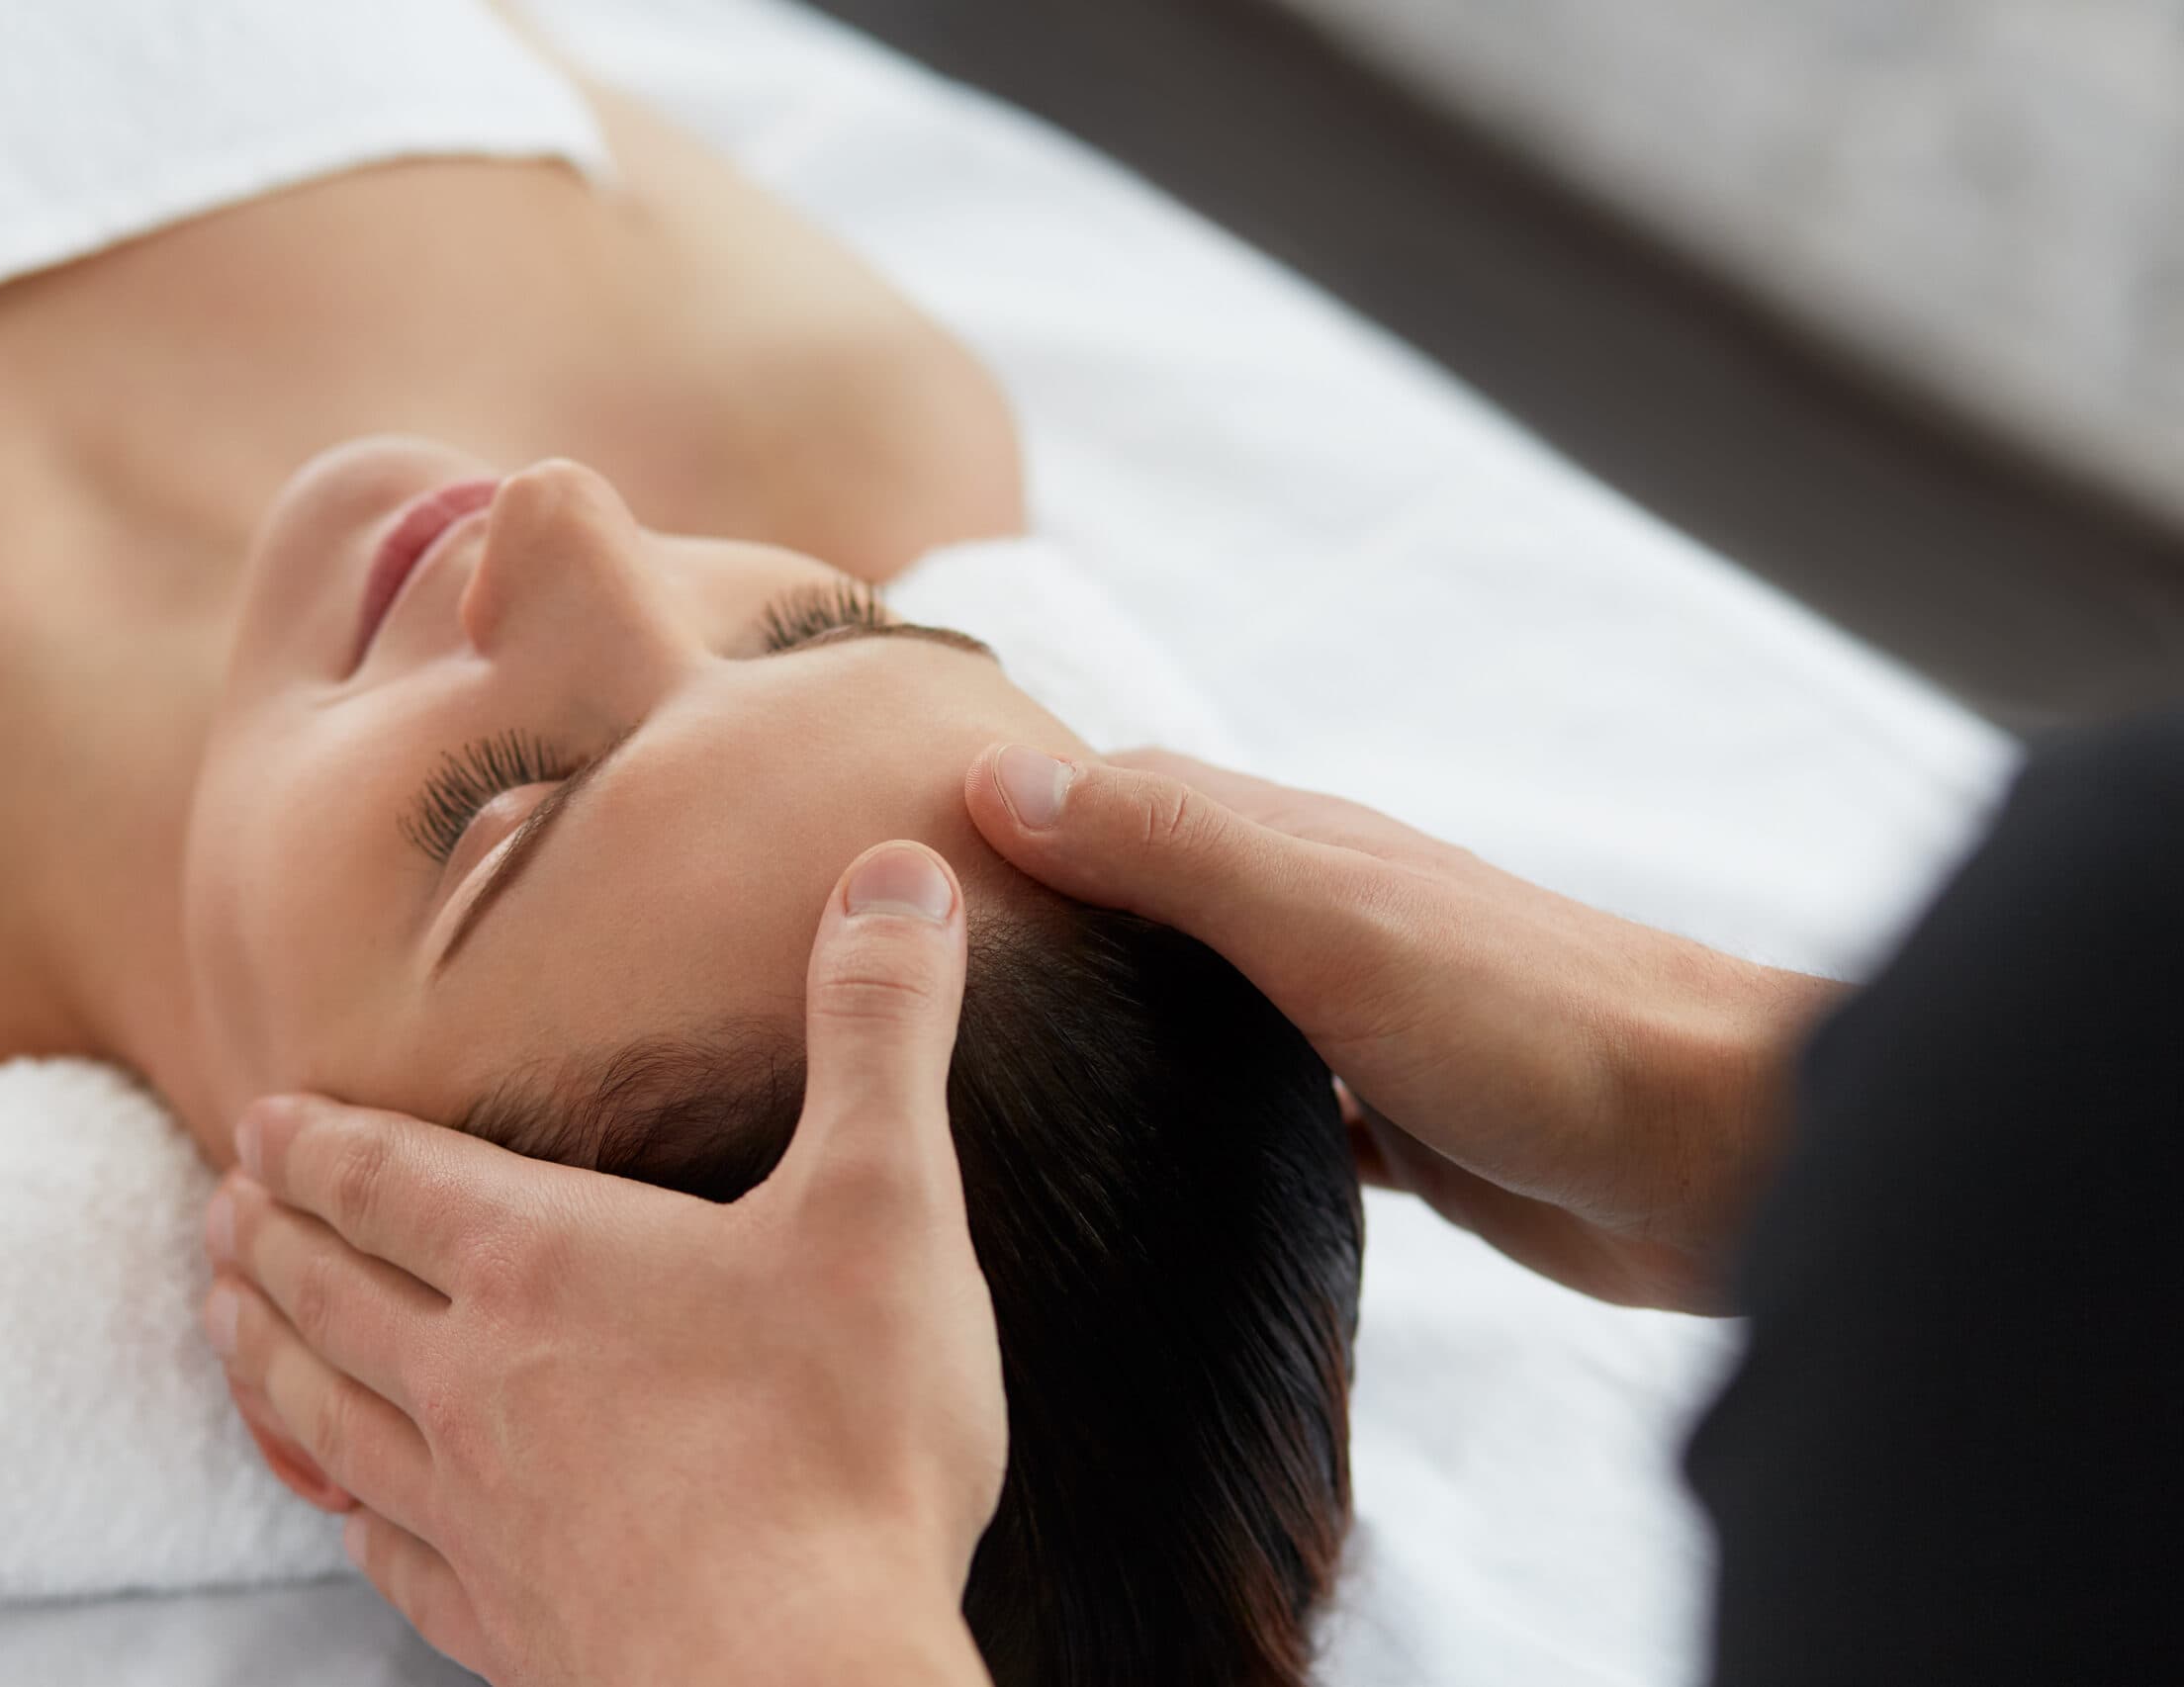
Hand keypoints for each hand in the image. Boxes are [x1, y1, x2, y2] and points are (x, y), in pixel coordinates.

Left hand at [202, 842, 1002, 1685]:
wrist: (802, 1675)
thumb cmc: (843, 1437)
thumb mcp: (886, 1201)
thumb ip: (882, 1028)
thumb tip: (898, 869)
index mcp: (544, 1261)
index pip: (388, 1178)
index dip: (315, 1141)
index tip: (259, 1118)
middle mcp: (475, 1378)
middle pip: (329, 1289)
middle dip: (267, 1235)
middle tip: (218, 1204)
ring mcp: (474, 1509)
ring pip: (324, 1413)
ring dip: (264, 1354)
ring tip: (224, 1318)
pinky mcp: (502, 1620)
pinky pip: (383, 1549)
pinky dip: (340, 1510)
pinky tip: (340, 1511)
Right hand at [966, 744, 1842, 1311]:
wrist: (1711, 1153)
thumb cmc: (1527, 1019)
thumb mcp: (1324, 915)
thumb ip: (1172, 849)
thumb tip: (999, 780)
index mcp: (1298, 845)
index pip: (1124, 795)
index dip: (1016, 809)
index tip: (899, 855)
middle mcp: (1320, 918)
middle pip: (1156, 897)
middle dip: (1054, 917)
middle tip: (927, 979)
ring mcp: (1357, 1021)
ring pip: (1204, 1005)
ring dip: (1121, 1020)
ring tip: (1004, 1073)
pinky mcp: (1393, 1124)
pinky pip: (1264, 1107)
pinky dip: (1197, 1118)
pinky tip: (1141, 1168)